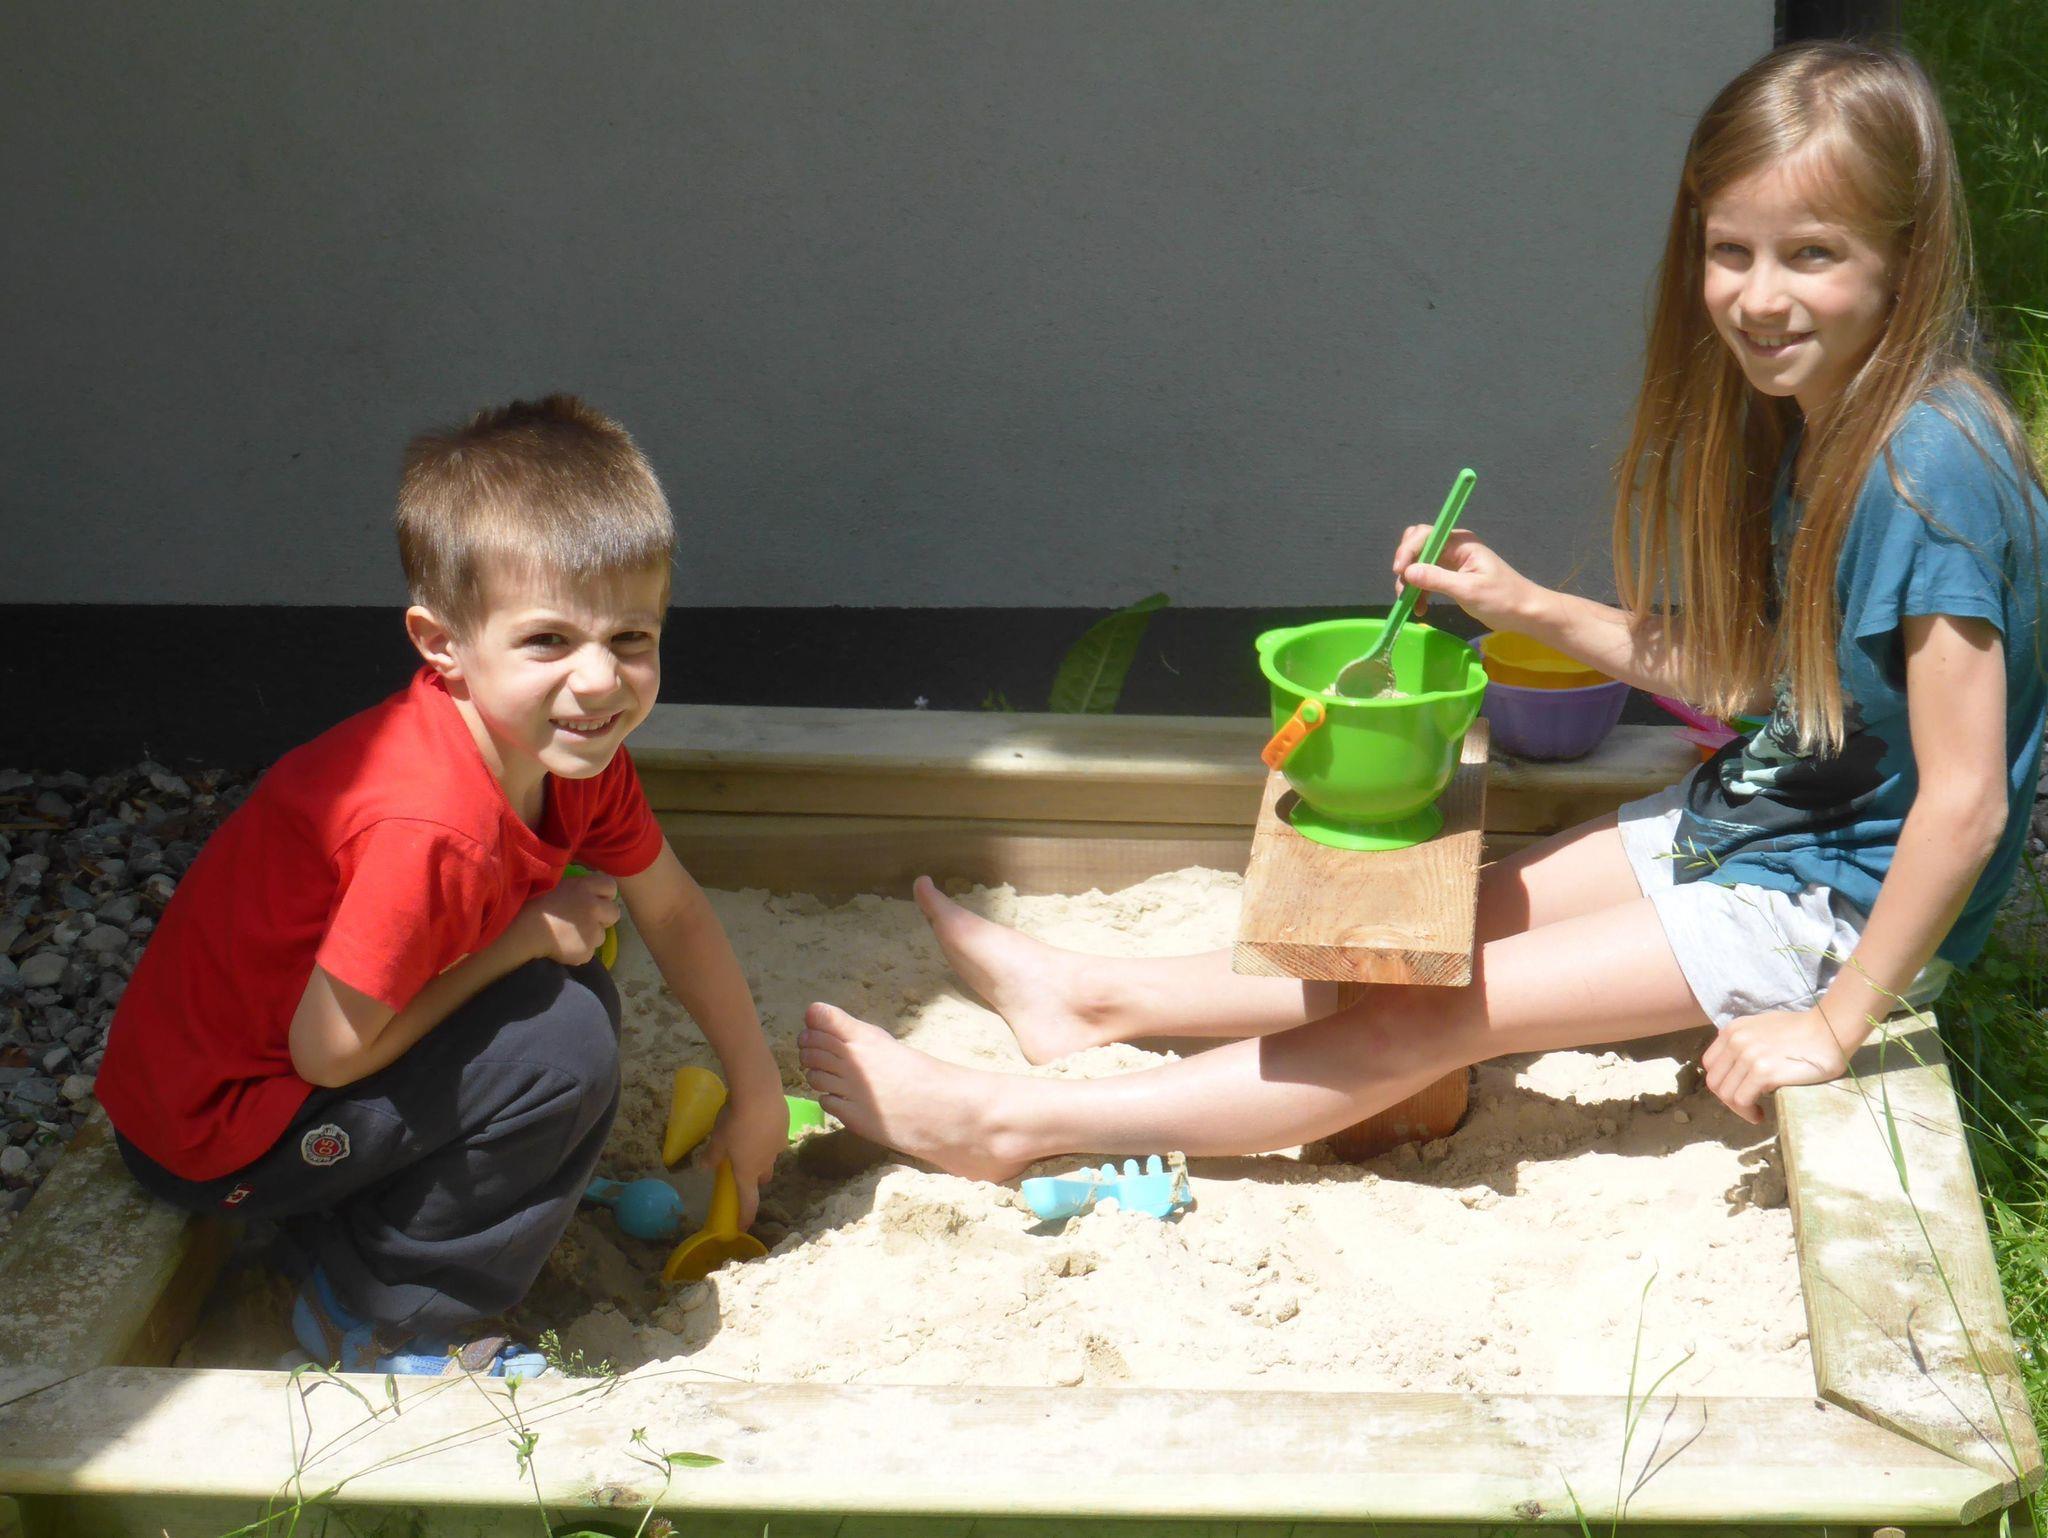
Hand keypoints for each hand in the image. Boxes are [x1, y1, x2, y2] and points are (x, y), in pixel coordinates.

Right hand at [513, 871, 619, 966]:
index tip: (596, 901)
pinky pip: (589, 952)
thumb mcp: (558, 887)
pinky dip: (579, 952)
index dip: (605, 895)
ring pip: (601, 936)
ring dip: (589, 937)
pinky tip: (563, 948)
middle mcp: (594, 907)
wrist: (524, 931)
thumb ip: (578, 890)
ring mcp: (593, 930)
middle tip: (585, 922)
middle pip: (614, 913)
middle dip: (603, 918)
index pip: (611, 886)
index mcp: (585, 887)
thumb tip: (592, 894)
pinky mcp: (587, 950)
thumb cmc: (534, 905)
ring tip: (568, 936)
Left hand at [701, 1083, 786, 1228]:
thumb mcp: (717, 1139)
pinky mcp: (785, 1127)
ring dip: (761, 1153)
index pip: (748, 1201)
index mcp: (747, 1171)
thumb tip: (703, 1167)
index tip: (743, 1227)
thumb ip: (712, 1156)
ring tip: (749, 1136)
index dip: (746, 1216)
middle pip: (762, 1177)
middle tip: (740, 1165)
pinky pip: (776, 1137)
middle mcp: (766, 1162)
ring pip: (770, 1156)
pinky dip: (767, 1135)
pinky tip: (759, 1120)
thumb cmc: (734, 1121)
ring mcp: (778, 1145)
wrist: (760, 1093)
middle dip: (754, 1176)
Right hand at [1389, 525, 1540, 633]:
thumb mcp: (1468, 590)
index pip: (1424, 535)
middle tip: (1404, 588)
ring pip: (1419, 563)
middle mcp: (1454, 547)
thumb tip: (1407, 572)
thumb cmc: (1502, 599)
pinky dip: (1419, 591)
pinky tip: (1420, 607)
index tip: (1400, 572)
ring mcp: (1452, 561)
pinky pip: (1426, 577)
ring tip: (1412, 604)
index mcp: (1461, 543)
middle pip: (1418, 544)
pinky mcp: (1451, 576)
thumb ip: (1437, 579)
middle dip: (1406, 565)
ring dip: (1410, 582)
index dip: (1408, 551)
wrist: (1523, 613)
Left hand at [1701, 1006, 1856, 1124]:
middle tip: (1748, 1106)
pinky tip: (1760, 1115)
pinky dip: (1748, 1112)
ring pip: (1726, 1094)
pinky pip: (1742, 1100)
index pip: (1710, 1064)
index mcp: (1733, 1030)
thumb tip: (1737, 1065)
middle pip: (1714, 1081)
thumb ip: (1746, 1041)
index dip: (1723, 1082)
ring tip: (1755, 1113)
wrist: (1830, 1030)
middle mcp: (1736, 1041)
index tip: (1738, 1091)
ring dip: (1739, 1109)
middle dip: (1728, 1099)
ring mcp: (1748, 1056)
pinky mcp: (1764, 1071)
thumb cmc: (1804, 1030)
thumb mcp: (1763, 1027)